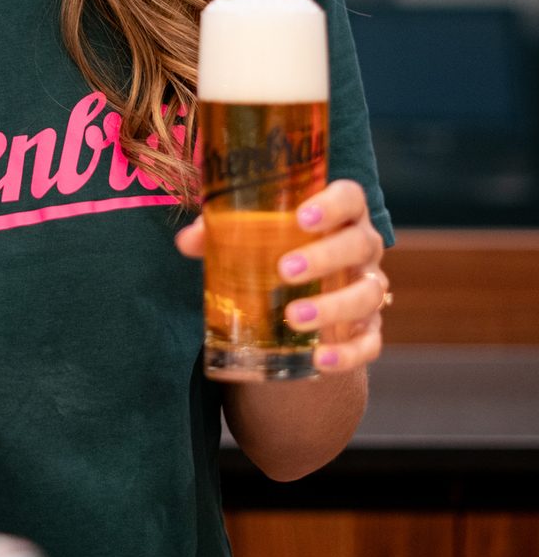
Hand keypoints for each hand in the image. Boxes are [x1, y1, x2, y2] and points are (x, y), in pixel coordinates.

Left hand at [175, 178, 388, 374]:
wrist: (302, 297)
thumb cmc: (277, 251)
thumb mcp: (252, 238)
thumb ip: (219, 232)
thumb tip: (187, 241)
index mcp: (340, 216)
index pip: (350, 197)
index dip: (333, 203)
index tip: (303, 216)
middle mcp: (362, 249)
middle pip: (360, 245)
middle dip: (326, 257)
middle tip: (285, 270)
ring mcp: (368, 288)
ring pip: (366, 295)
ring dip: (333, 306)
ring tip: (293, 316)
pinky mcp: (368, 329)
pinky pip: (369, 342)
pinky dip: (348, 354)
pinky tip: (320, 359)